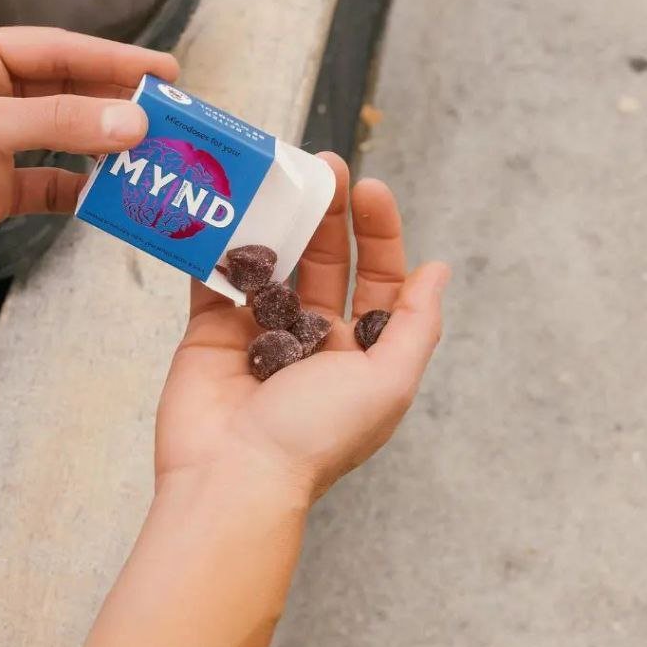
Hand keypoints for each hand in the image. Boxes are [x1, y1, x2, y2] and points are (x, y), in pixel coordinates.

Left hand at [0, 24, 176, 303]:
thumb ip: (60, 122)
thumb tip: (132, 122)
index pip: (56, 49)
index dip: (113, 59)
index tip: (164, 71)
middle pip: (64, 90)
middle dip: (114, 103)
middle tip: (169, 113)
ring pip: (60, 136)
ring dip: (101, 145)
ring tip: (150, 152)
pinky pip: (46, 182)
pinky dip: (76, 188)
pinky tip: (106, 193)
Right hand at [156, 154, 448, 504]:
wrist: (231, 479)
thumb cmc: (313, 438)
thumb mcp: (386, 383)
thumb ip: (413, 325)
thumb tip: (438, 271)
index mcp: (357, 354)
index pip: (377, 279)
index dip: (379, 233)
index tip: (369, 190)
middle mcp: (310, 340)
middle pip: (324, 261)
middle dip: (328, 213)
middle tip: (323, 166)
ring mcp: (257, 333)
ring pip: (272, 262)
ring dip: (278, 218)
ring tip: (279, 176)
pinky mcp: (209, 333)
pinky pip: (215, 278)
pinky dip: (219, 244)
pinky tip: (229, 206)